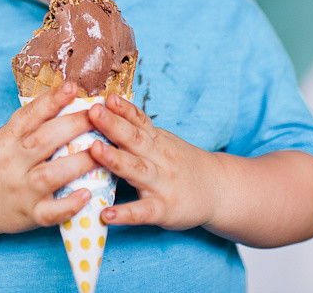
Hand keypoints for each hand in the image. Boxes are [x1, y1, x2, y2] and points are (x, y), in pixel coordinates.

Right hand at [0, 82, 98, 236]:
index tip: (72, 86)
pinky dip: (69, 205)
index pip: (29, 115)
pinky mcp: (28, 215)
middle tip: (100, 115)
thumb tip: (67, 99)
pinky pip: (50, 212)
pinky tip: (87, 194)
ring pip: (50, 175)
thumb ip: (30, 125)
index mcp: (6, 139)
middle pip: (43, 140)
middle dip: (74, 125)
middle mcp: (12, 162)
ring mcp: (20, 190)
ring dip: (78, 163)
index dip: (51, 100)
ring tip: (102, 151)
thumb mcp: (3, 138)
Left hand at [88, 94, 215, 229]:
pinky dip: (126, 214)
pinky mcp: (163, 210)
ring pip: (137, 170)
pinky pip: (143, 212)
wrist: (219, 190)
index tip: (106, 98)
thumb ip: (137, 132)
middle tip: (93, 112)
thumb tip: (105, 113)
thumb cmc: (181, 164)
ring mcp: (161, 184)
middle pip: (134, 139)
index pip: (139, 121)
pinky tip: (108, 214)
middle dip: (113, 125)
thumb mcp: (164, 142)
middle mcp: (159, 158)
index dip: (123, 109)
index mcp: (156, 141)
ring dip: (115, 159)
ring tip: (94, 149)